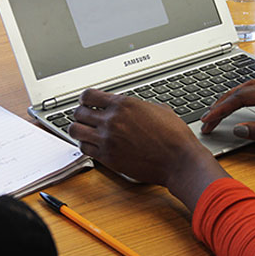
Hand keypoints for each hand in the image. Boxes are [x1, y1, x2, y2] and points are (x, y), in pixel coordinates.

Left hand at [69, 89, 228, 210]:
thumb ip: (137, 105)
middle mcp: (112, 120)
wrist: (179, 160)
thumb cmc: (174, 135)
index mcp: (123, 104)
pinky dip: (86, 145)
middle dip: (80, 115)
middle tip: (86, 118)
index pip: (88, 95)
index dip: (85, 99)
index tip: (87, 103)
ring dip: (79, 130)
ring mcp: (107, 139)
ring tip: (86, 131)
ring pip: (75, 131)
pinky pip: (84, 148)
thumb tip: (130, 107)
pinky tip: (93, 144)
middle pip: (78, 112)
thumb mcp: (158, 109)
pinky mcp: (108, 157)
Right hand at [201, 79, 254, 150]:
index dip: (222, 109)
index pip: (242, 97)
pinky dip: (245, 97)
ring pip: (251, 87)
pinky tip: (242, 103)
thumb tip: (238, 129)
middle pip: (243, 88)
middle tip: (208, 116)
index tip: (209, 119)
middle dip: (223, 102)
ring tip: (218, 109)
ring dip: (232, 97)